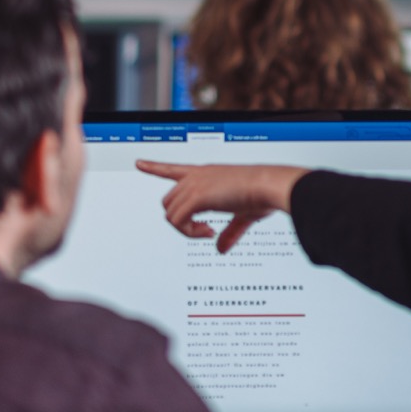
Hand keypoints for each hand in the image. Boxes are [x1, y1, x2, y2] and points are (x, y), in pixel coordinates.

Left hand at [135, 161, 309, 252]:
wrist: (270, 185)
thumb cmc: (264, 194)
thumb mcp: (243, 215)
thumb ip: (230, 232)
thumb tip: (220, 248)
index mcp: (208, 173)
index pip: (174, 169)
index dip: (155, 167)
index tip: (139, 163)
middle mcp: (198, 175)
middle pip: (168, 201)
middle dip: (180, 220)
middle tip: (203, 229)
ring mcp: (196, 184)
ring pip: (171, 213)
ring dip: (186, 228)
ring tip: (207, 231)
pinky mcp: (197, 195)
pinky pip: (178, 220)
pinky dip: (189, 232)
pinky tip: (208, 232)